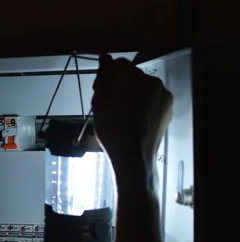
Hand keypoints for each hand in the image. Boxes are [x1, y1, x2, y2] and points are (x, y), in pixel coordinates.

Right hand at [92, 54, 172, 174]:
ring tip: (123, 115)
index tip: (99, 91)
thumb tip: (105, 57)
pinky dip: (144, 105)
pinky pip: (153, 100)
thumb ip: (104, 76)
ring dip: (133, 94)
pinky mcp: (168, 109)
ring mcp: (164, 95)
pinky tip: (135, 120)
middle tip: (109, 105)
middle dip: (120, 85)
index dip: (107, 76)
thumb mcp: (99, 102)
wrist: (134, 157)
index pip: (119, 64)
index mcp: (134, 77)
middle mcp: (153, 81)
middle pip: (133, 75)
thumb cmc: (112, 129)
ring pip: (143, 88)